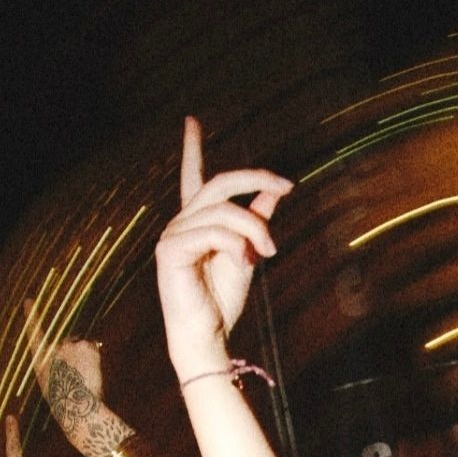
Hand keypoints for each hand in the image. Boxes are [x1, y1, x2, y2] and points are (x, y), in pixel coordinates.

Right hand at [32, 314, 103, 431]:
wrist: (74, 406)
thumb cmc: (64, 401)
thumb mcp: (51, 384)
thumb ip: (56, 367)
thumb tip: (69, 359)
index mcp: (41, 359)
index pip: (34, 333)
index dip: (32, 316)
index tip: (29, 300)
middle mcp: (54, 347)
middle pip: (68, 343)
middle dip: (76, 355)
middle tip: (79, 375)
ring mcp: (70, 345)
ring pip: (83, 347)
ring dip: (86, 358)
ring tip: (85, 377)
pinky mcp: (86, 347)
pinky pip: (94, 348)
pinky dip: (95, 358)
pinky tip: (92, 373)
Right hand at [155, 117, 291, 377]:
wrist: (207, 336)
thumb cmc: (222, 302)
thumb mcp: (249, 253)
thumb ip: (257, 221)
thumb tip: (275, 191)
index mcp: (197, 223)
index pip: (194, 178)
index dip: (192, 148)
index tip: (191, 120)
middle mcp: (182, 222)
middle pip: (221, 183)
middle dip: (256, 179)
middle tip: (286, 186)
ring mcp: (173, 234)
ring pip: (225, 210)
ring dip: (255, 229)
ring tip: (268, 253)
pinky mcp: (171, 249)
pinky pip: (214, 232)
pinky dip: (237, 245)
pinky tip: (245, 262)